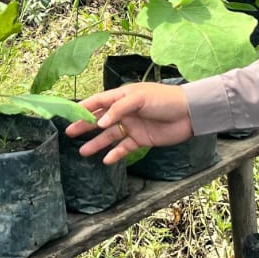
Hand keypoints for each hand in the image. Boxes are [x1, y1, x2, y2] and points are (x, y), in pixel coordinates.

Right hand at [65, 82, 193, 163]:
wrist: (189, 114)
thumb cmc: (164, 99)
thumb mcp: (139, 99)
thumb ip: (118, 110)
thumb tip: (99, 123)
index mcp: (122, 97)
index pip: (98, 101)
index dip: (84, 107)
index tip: (68, 114)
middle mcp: (124, 112)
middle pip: (100, 120)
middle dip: (85, 126)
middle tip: (69, 133)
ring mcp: (132, 126)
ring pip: (109, 136)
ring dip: (96, 143)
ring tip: (83, 151)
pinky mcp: (141, 139)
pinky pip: (124, 147)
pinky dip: (115, 154)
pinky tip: (106, 160)